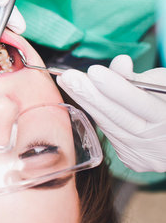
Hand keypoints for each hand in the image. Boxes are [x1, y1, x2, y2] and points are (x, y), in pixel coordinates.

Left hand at [57, 55, 165, 172]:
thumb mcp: (162, 85)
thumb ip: (139, 78)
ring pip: (108, 126)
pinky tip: (82, 99)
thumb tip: (119, 62)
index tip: (93, 71)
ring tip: (67, 82)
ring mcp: (143, 154)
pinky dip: (96, 115)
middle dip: (89, 95)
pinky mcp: (132, 160)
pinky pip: (109, 134)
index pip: (139, 102)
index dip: (115, 87)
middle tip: (67, 77)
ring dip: (85, 103)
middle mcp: (157, 141)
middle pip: (117, 117)